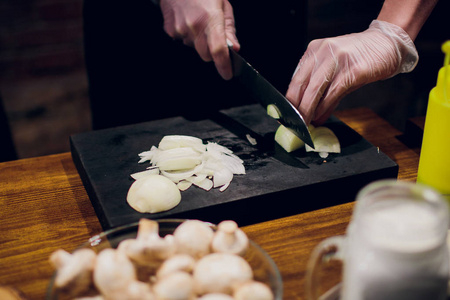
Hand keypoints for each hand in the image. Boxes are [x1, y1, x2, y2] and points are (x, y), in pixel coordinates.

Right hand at [160, 0, 239, 79]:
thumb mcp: (223, 5)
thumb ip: (229, 28)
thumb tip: (234, 47)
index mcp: (211, 19)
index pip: (218, 50)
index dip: (224, 66)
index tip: (228, 74)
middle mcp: (194, 26)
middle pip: (206, 55)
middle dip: (212, 51)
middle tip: (213, 36)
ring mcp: (180, 29)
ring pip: (194, 48)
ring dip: (198, 41)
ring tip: (198, 21)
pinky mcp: (170, 30)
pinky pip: (182, 41)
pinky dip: (187, 35)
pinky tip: (187, 20)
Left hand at [286, 20, 417, 124]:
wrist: (388, 44)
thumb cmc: (361, 59)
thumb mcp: (337, 73)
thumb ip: (323, 93)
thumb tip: (313, 116)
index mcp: (314, 51)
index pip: (296, 77)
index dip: (289, 98)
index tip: (286, 114)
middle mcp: (322, 52)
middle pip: (301, 84)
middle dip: (296, 107)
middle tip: (293, 122)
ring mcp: (337, 59)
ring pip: (314, 89)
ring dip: (308, 110)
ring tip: (305, 123)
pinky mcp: (353, 70)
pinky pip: (333, 92)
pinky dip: (324, 107)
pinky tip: (320, 116)